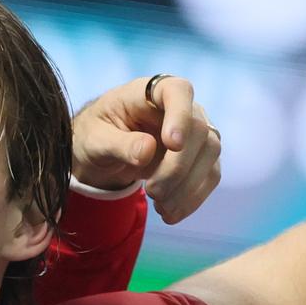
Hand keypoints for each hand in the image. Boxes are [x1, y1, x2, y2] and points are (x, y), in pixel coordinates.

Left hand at [70, 75, 222, 223]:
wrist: (104, 153)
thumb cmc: (97, 135)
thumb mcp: (96, 140)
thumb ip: (119, 144)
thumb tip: (147, 151)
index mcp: (151, 91)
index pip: (178, 91)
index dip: (180, 115)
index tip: (173, 144)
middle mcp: (182, 106)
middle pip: (198, 130)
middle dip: (177, 167)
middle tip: (152, 192)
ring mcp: (197, 131)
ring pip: (210, 154)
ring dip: (186, 187)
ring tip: (159, 207)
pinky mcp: (203, 156)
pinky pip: (210, 176)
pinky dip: (192, 198)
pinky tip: (169, 213)